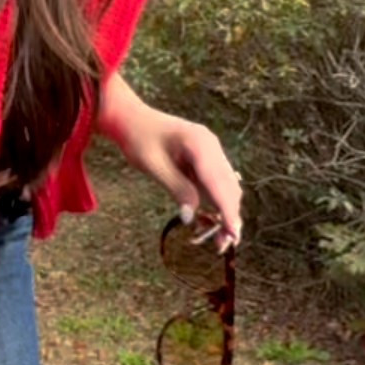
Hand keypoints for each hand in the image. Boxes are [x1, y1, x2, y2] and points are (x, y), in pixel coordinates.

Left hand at [96, 73, 241, 249]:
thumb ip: (177, 189)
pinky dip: (217, 201)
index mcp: (200, 144)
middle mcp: (212, 146)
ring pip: (227, 186)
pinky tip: (210, 220)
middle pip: (229, 186)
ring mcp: (211, 151)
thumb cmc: (139, 139)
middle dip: (230, 215)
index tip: (233, 234)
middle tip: (225, 245)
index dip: (227, 210)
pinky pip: (217, 182)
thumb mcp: (154, 166)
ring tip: (219, 238)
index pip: (219, 182)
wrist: (131, 118)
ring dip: (225, 210)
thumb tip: (192, 218)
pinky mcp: (206, 158)